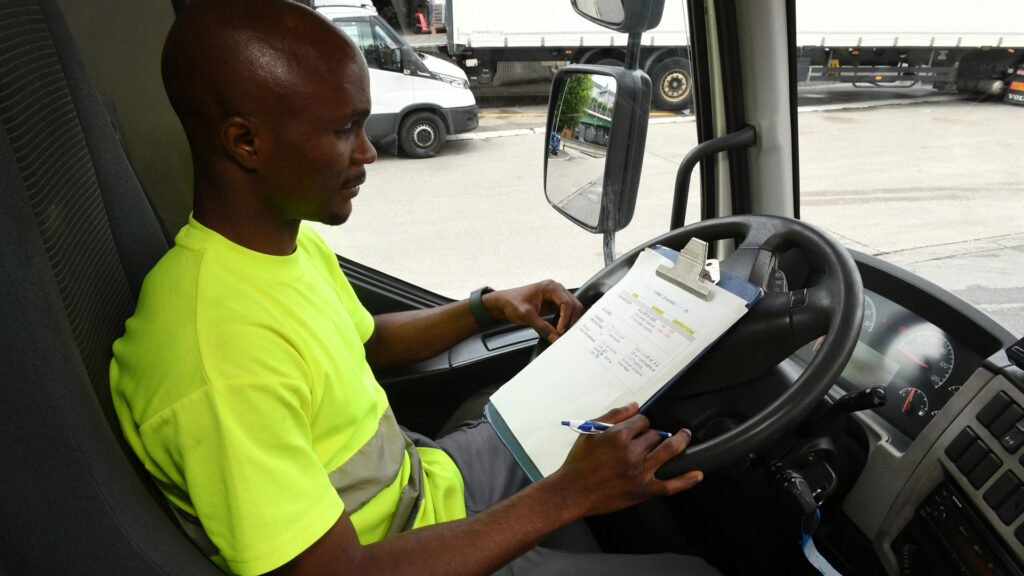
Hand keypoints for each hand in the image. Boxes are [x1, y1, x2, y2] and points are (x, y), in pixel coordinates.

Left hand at [485, 280, 583, 342]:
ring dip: (570, 321)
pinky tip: (560, 330)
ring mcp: (556, 296)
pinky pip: (566, 313)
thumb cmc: (512, 302)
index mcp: (550, 287)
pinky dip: (565, 322)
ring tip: (563, 333)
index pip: (567, 303)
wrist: (504, 302)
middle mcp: (556, 289)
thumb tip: (555, 338)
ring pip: (572, 309)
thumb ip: (542, 327)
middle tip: (565, 334)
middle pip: (574, 305)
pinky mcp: (554, 304)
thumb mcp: (526, 316)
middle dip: (571, 320)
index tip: (560, 331)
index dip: (566, 318)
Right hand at [548, 403, 702, 517]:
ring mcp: (640, 472)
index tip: (637, 428)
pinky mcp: (643, 490)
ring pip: (668, 450)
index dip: (640, 423)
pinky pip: (670, 485)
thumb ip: (613, 416)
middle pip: (655, 434)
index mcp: (617, 436)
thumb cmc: (578, 463)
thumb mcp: (590, 432)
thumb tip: (634, 405)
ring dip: (679, 442)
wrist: (571, 492)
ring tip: (684, 437)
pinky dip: (686, 480)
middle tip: (644, 441)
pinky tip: (697, 474)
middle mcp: (631, 452)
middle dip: (652, 435)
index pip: (642, 420)